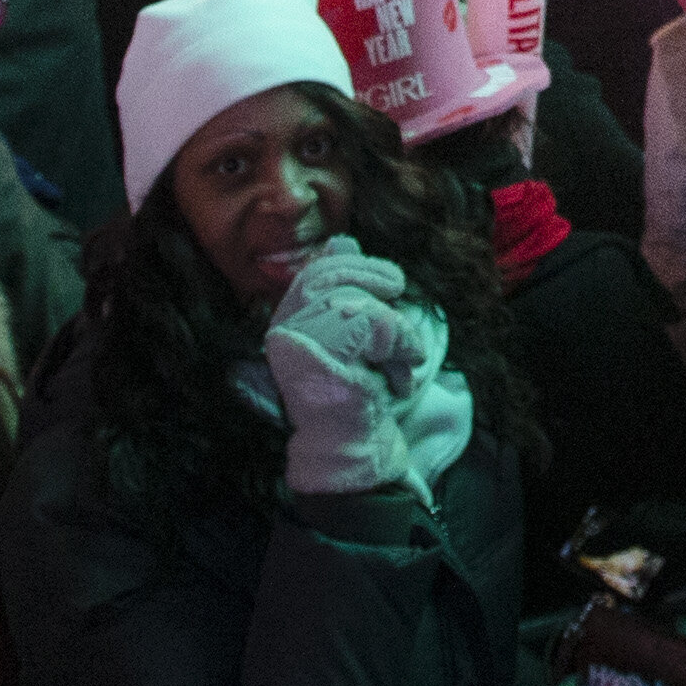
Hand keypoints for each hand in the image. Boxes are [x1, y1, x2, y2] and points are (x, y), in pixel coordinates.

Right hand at [261, 240, 455, 498]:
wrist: (352, 446)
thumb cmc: (354, 395)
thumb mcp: (352, 337)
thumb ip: (343, 292)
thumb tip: (341, 240)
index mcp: (287, 325)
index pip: (312, 275)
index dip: (347, 262)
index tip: (385, 274)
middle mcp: (284, 331)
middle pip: (328, 277)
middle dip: (369, 272)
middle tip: (398, 285)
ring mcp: (300, 343)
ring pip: (355, 300)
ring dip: (392, 326)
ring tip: (402, 359)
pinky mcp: (324, 354)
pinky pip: (376, 322)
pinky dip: (400, 343)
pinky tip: (401, 372)